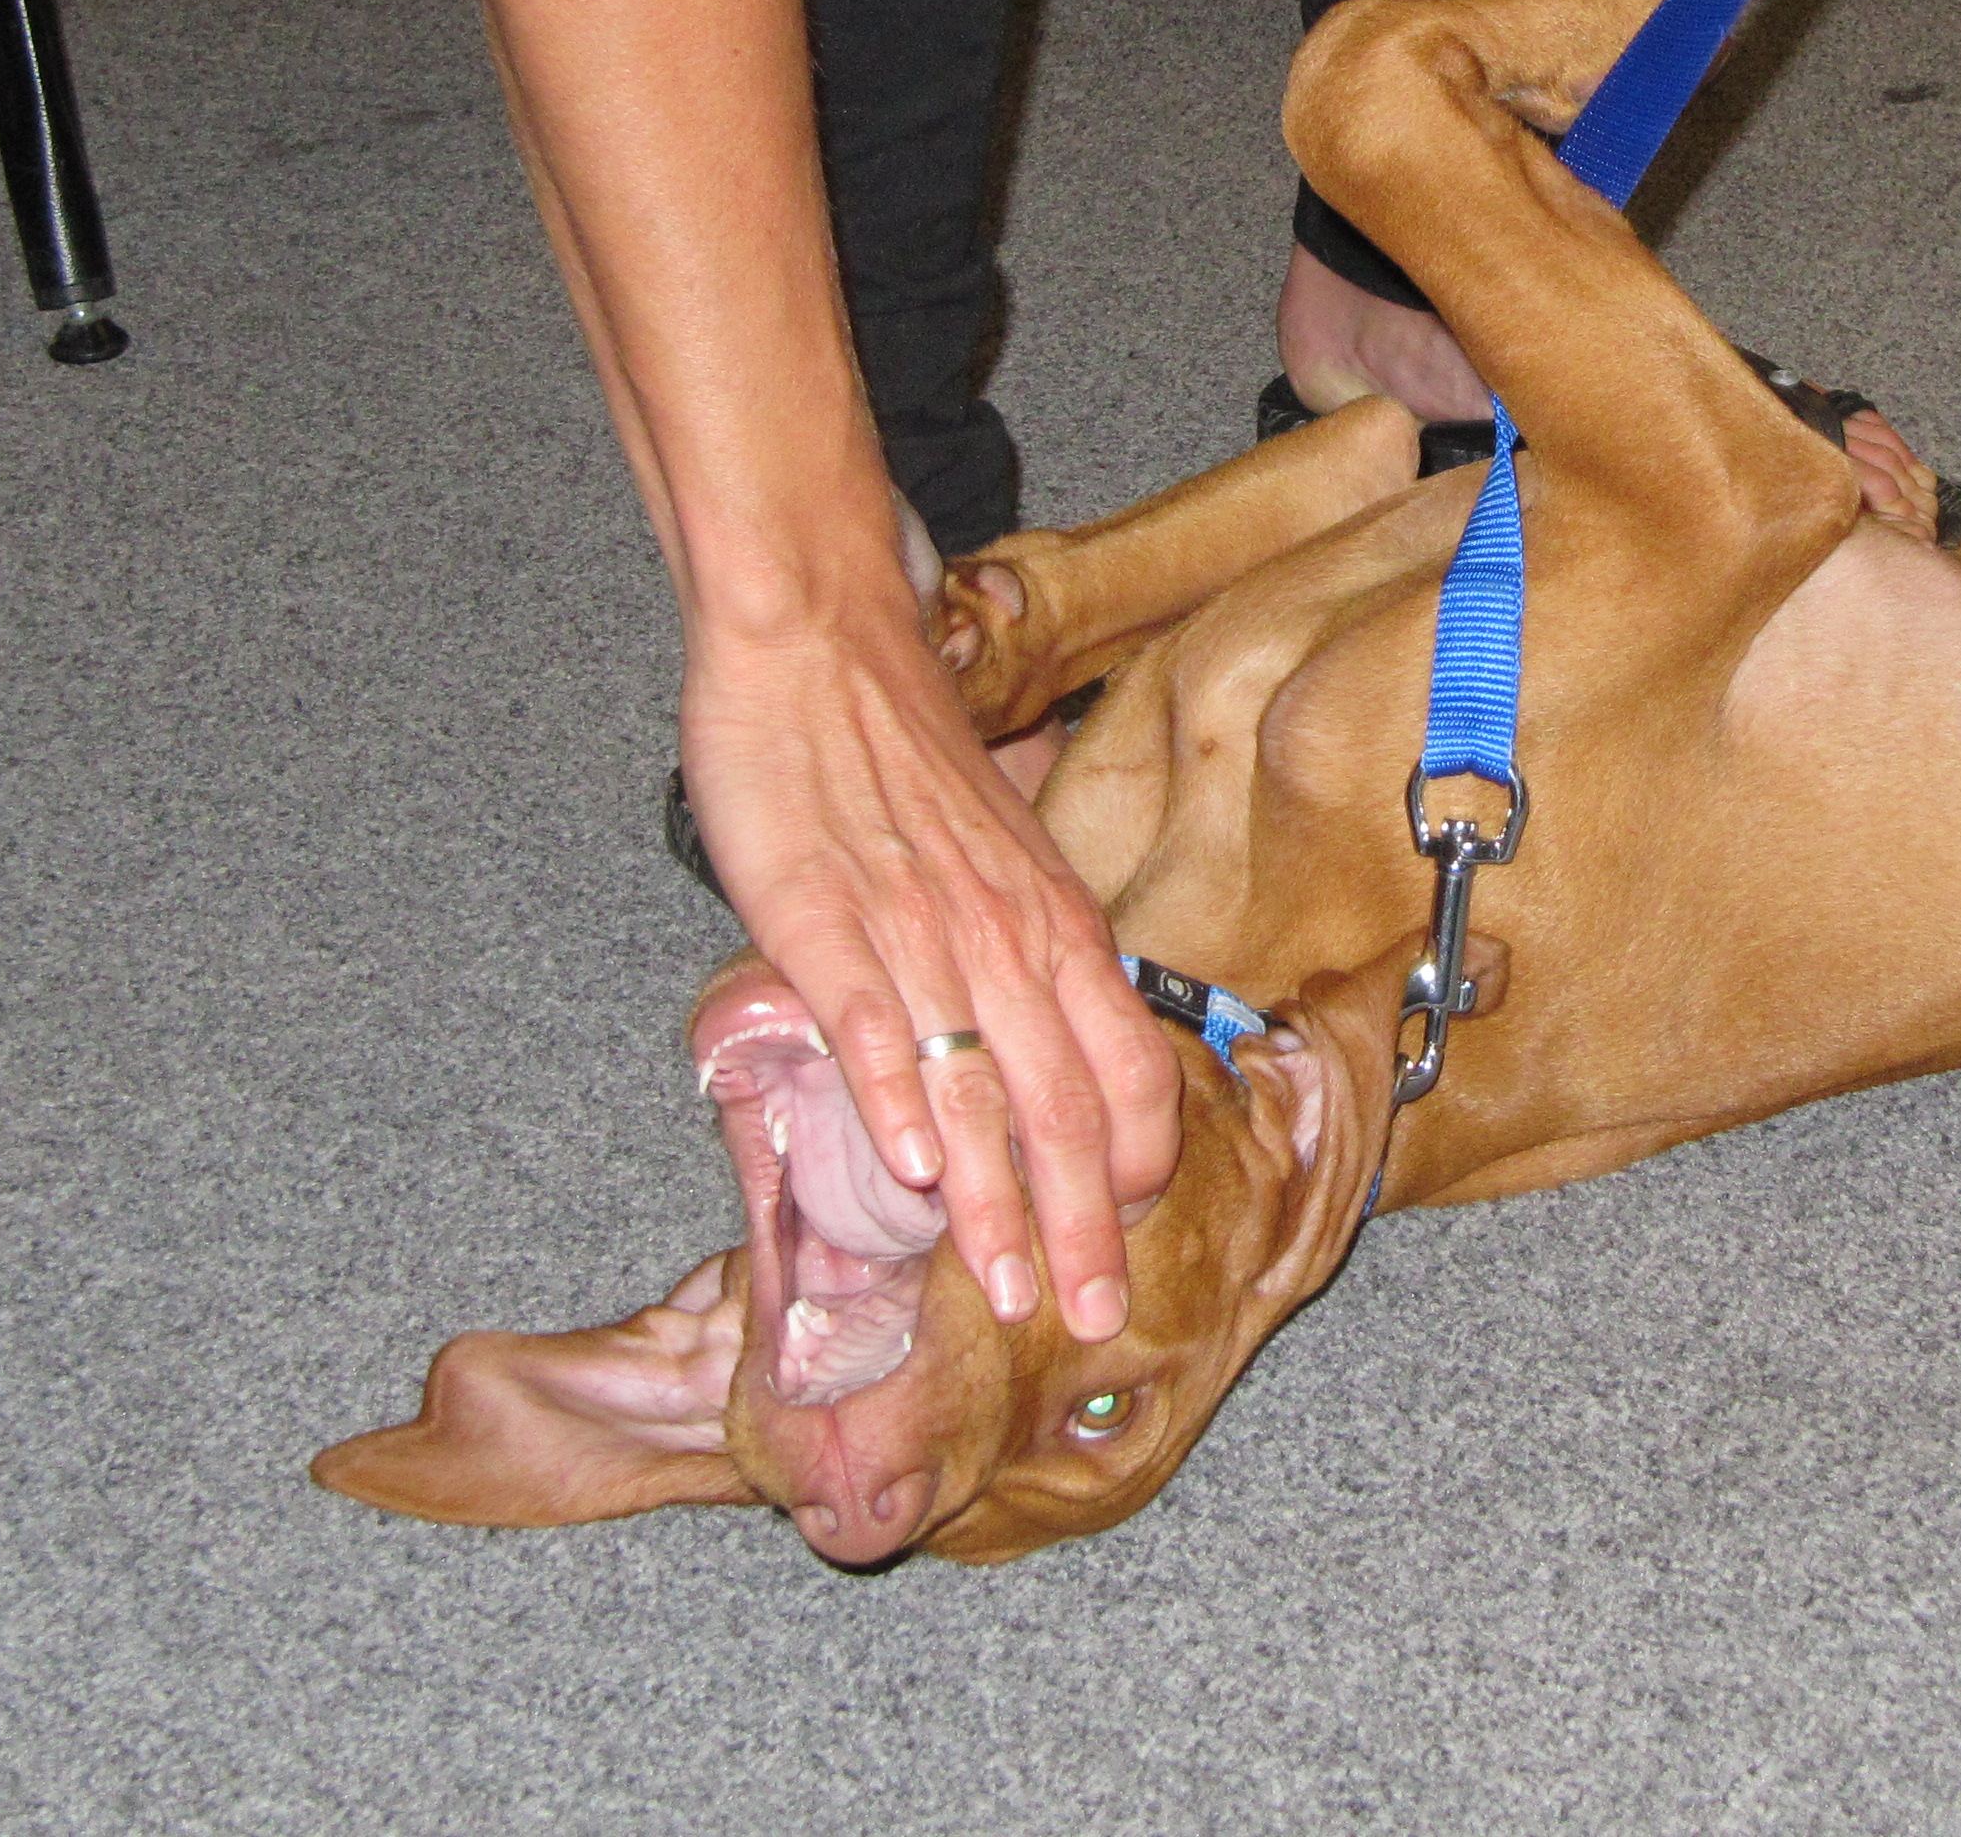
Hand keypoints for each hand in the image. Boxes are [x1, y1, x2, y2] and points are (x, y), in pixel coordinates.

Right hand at [678, 579, 1178, 1345]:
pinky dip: (897, 1100)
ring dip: (999, 1202)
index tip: (1134, 1243)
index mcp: (1053, 921)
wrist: (823, 638)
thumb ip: (1013, 942)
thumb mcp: (992, 851)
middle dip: (1085, 1226)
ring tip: (1010, 1289)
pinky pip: (876, 1022)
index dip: (1137, 1163)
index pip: (1127, 1063)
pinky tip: (908, 1172)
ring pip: (980, 1087)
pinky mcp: (823, 918)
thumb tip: (1034, 1025)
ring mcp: (917, 930)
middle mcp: (1006, 934)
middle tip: (1090, 1321)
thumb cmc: (902, 745)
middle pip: (1068, 1104)